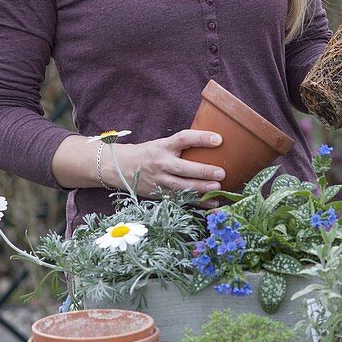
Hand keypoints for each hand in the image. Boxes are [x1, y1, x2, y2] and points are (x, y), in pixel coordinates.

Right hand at [108, 131, 224, 195]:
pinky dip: (197, 202)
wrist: (121, 168)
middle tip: (221, 172)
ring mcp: (160, 181)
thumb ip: (181, 146)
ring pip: (181, 186)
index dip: (201, 138)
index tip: (219, 139)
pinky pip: (181, 199)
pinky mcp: (160, 194)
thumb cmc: (148, 154)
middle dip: (203, 171)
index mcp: (163, 146)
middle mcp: (161, 163)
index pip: (183, 138)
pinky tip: (213, 203)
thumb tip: (213, 143)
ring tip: (218, 188)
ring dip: (200, 188)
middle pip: (183, 168)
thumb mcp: (161, 143)